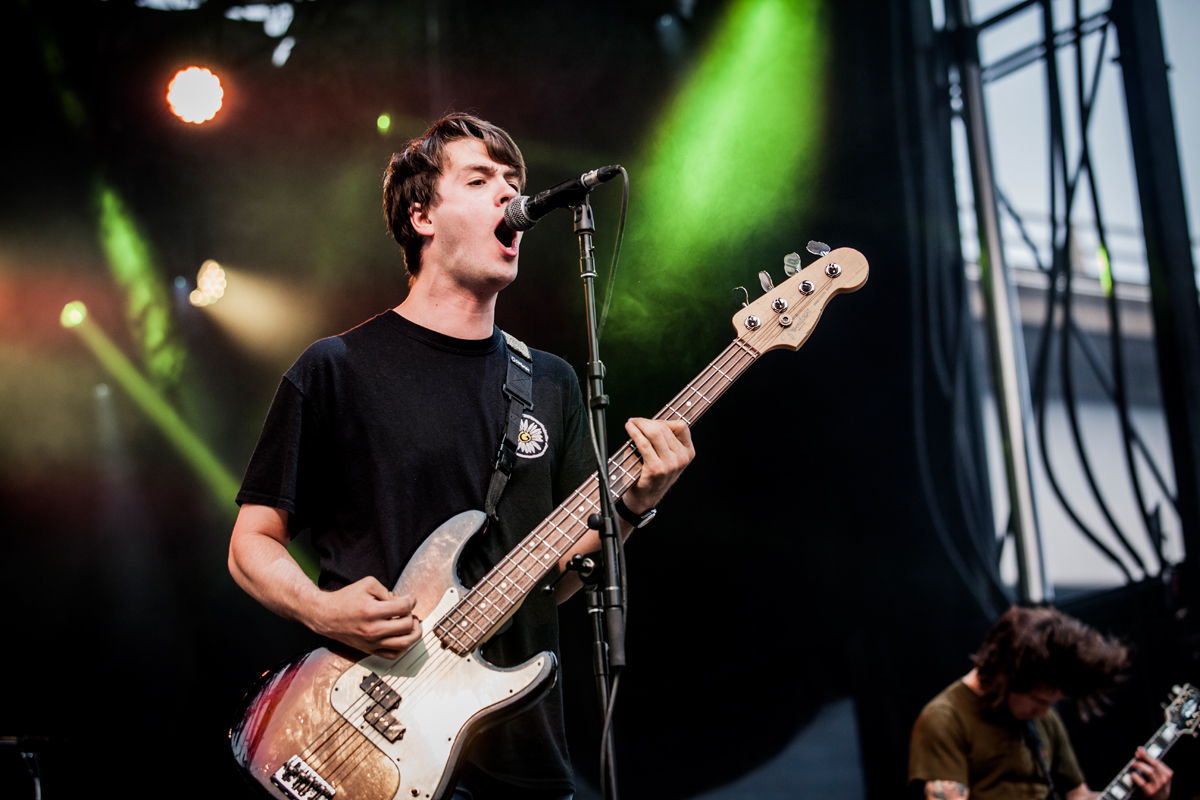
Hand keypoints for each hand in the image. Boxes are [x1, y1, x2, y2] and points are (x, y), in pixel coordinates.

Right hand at [308, 576, 422, 658]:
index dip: (411, 601)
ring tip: (412, 625)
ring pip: (404, 644)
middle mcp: (373, 630)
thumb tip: (404, 601)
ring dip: (414, 633)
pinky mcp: (369, 650)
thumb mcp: (367, 585)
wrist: (326, 615)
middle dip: (412, 616)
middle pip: (407, 626)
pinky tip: (403, 637)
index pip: (404, 608)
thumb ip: (388, 591)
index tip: (410, 599)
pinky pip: (393, 655)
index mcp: (372, 611)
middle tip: (408, 611)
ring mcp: (371, 642)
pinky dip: (403, 647)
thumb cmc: (345, 599)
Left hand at [621, 418, 694, 513]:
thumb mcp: (665, 457)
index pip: (681, 426)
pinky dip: (635, 433)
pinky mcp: (656, 469)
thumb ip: (663, 440)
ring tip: (631, 424)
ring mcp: (671, 464)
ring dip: (640, 425)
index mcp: (688, 453)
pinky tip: (629, 429)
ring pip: (655, 433)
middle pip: (665, 428)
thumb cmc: (651, 476)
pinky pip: (644, 444)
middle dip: (647, 421)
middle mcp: (682, 458)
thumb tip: (649, 422)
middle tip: (635, 421)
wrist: (643, 500)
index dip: (663, 420)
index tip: (650, 421)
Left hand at [1129, 747, 1171, 799]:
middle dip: (1144, 756)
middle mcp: (1164, 781)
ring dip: (1140, 765)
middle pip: (1154, 764)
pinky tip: (1132, 774)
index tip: (1140, 750)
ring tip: (1133, 763)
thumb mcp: (1160, 778)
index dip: (1148, 754)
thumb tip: (1141, 753)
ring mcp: (1158, 787)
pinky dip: (1135, 776)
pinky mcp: (1150, 793)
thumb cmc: (1157, 789)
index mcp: (1167, 775)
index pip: (1158, 761)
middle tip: (1136, 753)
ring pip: (1149, 771)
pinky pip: (1141, 782)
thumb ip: (1153, 767)